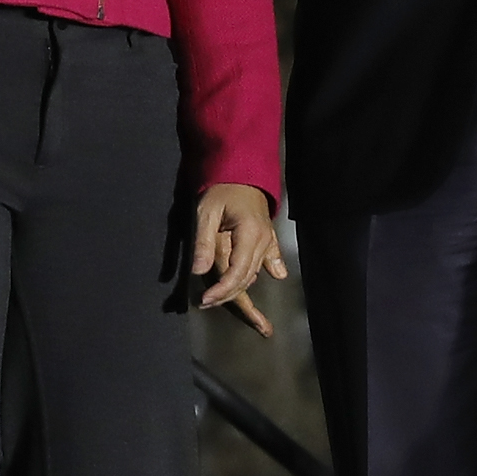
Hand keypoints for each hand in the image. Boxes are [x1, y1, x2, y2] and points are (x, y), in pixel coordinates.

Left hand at [191, 183, 286, 338]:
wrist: (242, 170)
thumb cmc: (221, 189)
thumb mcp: (206, 212)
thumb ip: (203, 242)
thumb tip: (199, 271)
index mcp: (249, 234)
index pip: (237, 272)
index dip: (222, 290)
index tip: (205, 300)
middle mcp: (262, 241)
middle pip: (246, 277)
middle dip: (227, 295)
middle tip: (205, 303)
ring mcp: (267, 240)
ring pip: (255, 272)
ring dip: (241, 288)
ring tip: (231, 305)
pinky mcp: (268, 237)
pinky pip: (270, 258)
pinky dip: (272, 268)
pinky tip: (278, 276)